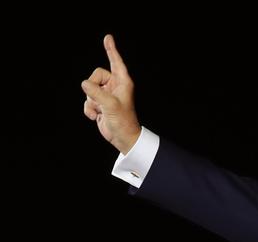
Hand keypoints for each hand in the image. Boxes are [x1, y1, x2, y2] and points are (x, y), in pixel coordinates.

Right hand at [82, 34, 140, 153]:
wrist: (122, 137)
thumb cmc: (122, 121)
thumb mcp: (110, 105)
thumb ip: (96, 92)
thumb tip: (84, 84)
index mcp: (123, 82)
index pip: (116, 62)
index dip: (111, 49)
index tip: (108, 37)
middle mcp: (115, 86)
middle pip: (95, 75)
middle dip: (92, 88)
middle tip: (100, 101)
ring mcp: (106, 95)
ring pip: (89, 89)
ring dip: (91, 102)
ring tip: (101, 111)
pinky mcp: (99, 103)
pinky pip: (87, 100)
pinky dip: (89, 109)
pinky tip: (97, 117)